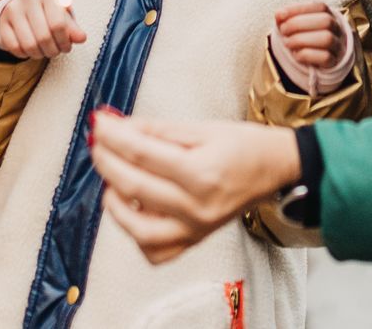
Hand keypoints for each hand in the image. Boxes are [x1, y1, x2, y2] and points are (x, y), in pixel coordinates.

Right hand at [0, 0, 87, 58]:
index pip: (58, 24)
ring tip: (43, 52)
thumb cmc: (47, 11)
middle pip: (43, 37)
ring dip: (39, 55)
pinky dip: (23, 54)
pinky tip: (29, 50)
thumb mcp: (62, 14)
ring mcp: (13, 10)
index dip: (64, 42)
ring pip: (28, 45)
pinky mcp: (1, 22)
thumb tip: (81, 38)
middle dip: (52, 51)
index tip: (66, 47)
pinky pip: (13, 47)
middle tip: (54, 52)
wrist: (21, 2)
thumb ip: (72, 27)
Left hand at [90, 114, 301, 263]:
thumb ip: (157, 130)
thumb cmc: (244, 145)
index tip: (98, 122)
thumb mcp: (202, 128)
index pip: (142, 154)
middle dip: (106, 160)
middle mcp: (197, 207)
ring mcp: (194, 229)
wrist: (275, 169)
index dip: (114, 136)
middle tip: (96, 141)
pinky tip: (132, 209)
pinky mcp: (194, 240)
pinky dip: (135, 233)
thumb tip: (117, 125)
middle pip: (134, 186)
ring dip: (114, 203)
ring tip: (110, 179)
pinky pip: (155, 250)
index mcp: (202, 173)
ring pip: (138, 229)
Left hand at [273, 2, 338, 69]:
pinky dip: (307, 55)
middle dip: (299, 24)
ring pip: (327, 39)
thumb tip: (279, 14)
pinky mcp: (334, 62)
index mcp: (329, 15)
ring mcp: (338, 46)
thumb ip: (287, 19)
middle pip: (325, 21)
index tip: (280, 15)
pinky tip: (296, 55)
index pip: (320, 6)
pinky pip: (325, 57)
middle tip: (283, 30)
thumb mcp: (297, 26)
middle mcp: (337, 29)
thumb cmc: (304, 38)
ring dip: (301, 39)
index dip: (299, 9)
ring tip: (287, 43)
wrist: (318, 62)